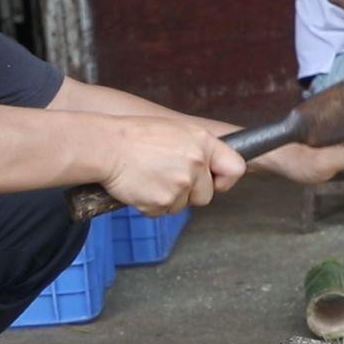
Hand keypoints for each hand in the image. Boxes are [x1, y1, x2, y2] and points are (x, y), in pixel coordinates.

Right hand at [102, 116, 244, 215]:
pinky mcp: (162, 202)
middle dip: (189, 193)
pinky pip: (162, 212)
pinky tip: (140, 185)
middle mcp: (196, 164)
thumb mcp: (176, 131)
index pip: (236, 168)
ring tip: (149, 176)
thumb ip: (199, 148)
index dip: (225, 180)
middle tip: (166, 176)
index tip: (215, 182)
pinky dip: (150, 204)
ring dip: (167, 198)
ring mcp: (180, 185)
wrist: (106, 147)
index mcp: (202, 142)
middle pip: (206, 196)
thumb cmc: (135, 136)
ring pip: (182, 206)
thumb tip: (212, 168)